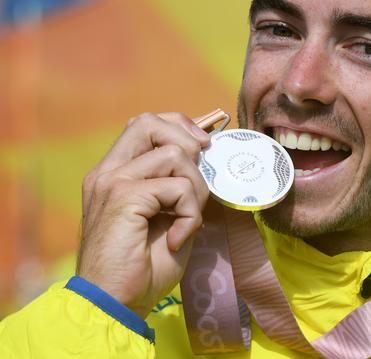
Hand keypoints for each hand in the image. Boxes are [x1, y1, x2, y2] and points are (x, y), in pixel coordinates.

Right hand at [77, 112, 211, 317]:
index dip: (179, 126)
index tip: (203, 147)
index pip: (144, 124)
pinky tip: (177, 239)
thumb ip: (177, 184)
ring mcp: (113, 182)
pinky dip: (190, 214)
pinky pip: (178, 187)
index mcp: (114, 173)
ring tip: (186, 221)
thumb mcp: (165, 216)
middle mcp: (108, 171)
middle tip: (198, 178)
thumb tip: (205, 159)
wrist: (114, 304)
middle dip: (187, 141)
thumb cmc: (142, 266)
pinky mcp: (123, 197)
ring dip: (195, 189)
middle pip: (150, 121)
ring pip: (175, 154)